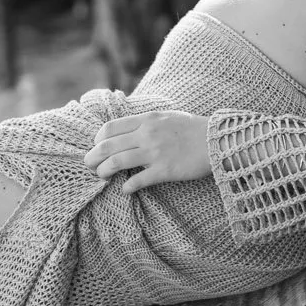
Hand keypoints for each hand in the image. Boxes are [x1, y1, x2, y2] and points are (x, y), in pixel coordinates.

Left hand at [83, 110, 211, 193]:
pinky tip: (124, 190)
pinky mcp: (164, 170)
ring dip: (103, 171)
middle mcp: (147, 134)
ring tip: (101, 176)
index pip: (110, 128)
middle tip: (88, 165)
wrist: (217, 140)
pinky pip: (137, 180)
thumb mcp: (165, 116)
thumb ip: (145, 122)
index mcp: (146, 119)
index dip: (97, 140)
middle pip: (107, 146)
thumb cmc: (192, 128)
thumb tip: (127, 130)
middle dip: (92, 157)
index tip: (96, 147)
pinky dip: (126, 187)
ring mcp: (155, 153)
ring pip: (116, 162)